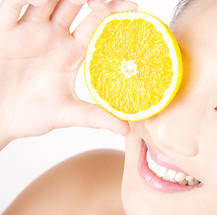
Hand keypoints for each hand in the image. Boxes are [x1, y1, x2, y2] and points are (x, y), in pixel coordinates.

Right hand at [0, 0, 136, 146]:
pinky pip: (12, 5)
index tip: (134, 7)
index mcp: (71, 52)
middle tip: (110, 0)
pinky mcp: (3, 29)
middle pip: (77, 5)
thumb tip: (126, 129)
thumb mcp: (65, 113)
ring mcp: (29, 29)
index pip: (96, 26)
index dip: (113, 14)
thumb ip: (94, 116)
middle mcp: (53, 35)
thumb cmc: (29, 115)